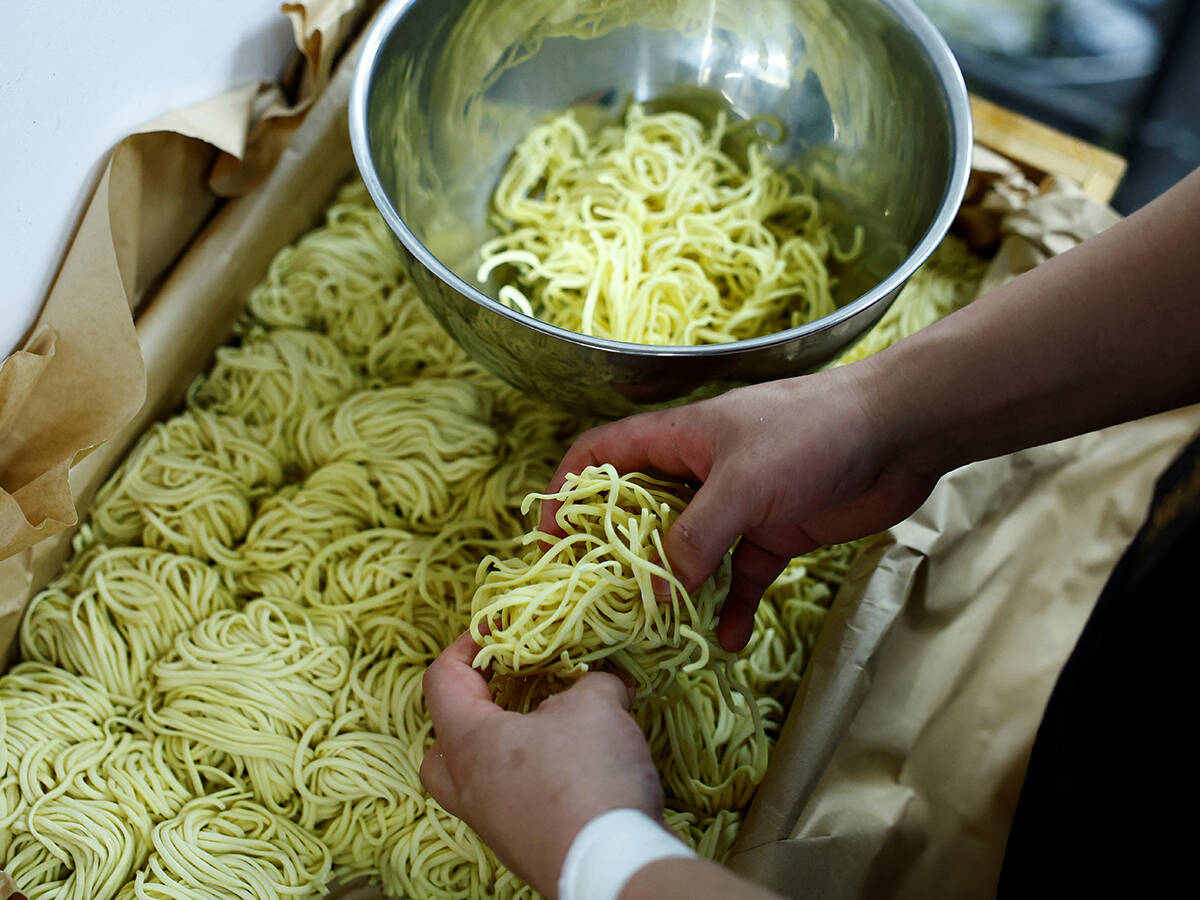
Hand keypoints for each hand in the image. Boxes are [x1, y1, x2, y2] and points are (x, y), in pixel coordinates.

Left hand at [420, 633, 664, 898]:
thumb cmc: (587, 776)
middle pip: (441, 748)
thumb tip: (603, 680)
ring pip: (477, 781)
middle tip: (504, 692)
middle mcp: (470, 788)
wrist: (611, 866)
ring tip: (548, 728)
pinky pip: (513, 804)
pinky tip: (576, 767)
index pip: (442, 681)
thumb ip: (593, 681)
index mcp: (468, 743)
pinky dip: (534, 780)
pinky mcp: (525, 847)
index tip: (496, 628)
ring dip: (505, 750)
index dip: (465, 646)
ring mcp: (494, 825)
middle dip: (468, 713)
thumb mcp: (597, 704)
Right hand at [541, 363, 937, 650]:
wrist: (899, 433)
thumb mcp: (742, 482)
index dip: (567, 490)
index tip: (549, 540)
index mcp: (678, 439)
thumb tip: (656, 591)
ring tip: (660, 633)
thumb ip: (695, 537)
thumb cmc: (811, 435)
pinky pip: (740, 577)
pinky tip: (730, 641)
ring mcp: (737, 505)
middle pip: (638, 514)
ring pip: (688, 553)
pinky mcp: (774, 534)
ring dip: (676, 590)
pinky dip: (732, 607)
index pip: (601, 455)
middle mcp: (699, 471)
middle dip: (618, 557)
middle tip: (603, 602)